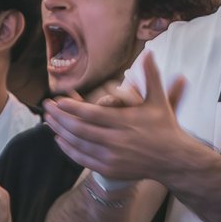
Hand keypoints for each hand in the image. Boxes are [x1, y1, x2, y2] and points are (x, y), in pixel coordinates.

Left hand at [41, 58, 193, 183]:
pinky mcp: (110, 169)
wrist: (173, 160)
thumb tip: (148, 52)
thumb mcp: (158, 100)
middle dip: (60, 118)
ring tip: (48, 121)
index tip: (59, 100)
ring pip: (79, 144)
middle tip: (47, 107)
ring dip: (61, 132)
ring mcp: (112, 157)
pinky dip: (69, 150)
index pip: (92, 114)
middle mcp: (117, 140)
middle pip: (80, 129)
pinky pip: (83, 159)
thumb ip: (151, 75)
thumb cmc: (165, 126)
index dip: (73, 107)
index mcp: (126, 121)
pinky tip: (60, 140)